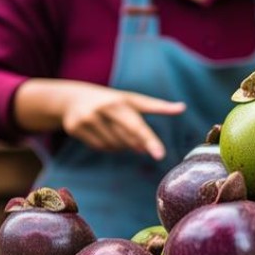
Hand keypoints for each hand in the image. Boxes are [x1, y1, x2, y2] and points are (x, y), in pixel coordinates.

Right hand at [58, 84, 184, 159]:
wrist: (72, 98)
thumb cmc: (111, 100)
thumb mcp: (132, 100)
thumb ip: (157, 106)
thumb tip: (182, 107)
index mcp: (119, 102)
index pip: (137, 125)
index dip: (149, 140)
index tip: (160, 155)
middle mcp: (102, 109)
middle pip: (126, 138)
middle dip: (138, 145)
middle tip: (147, 147)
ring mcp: (87, 119)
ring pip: (114, 145)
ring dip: (122, 145)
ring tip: (118, 132)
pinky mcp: (75, 128)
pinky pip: (100, 147)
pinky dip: (108, 146)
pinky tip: (106, 135)